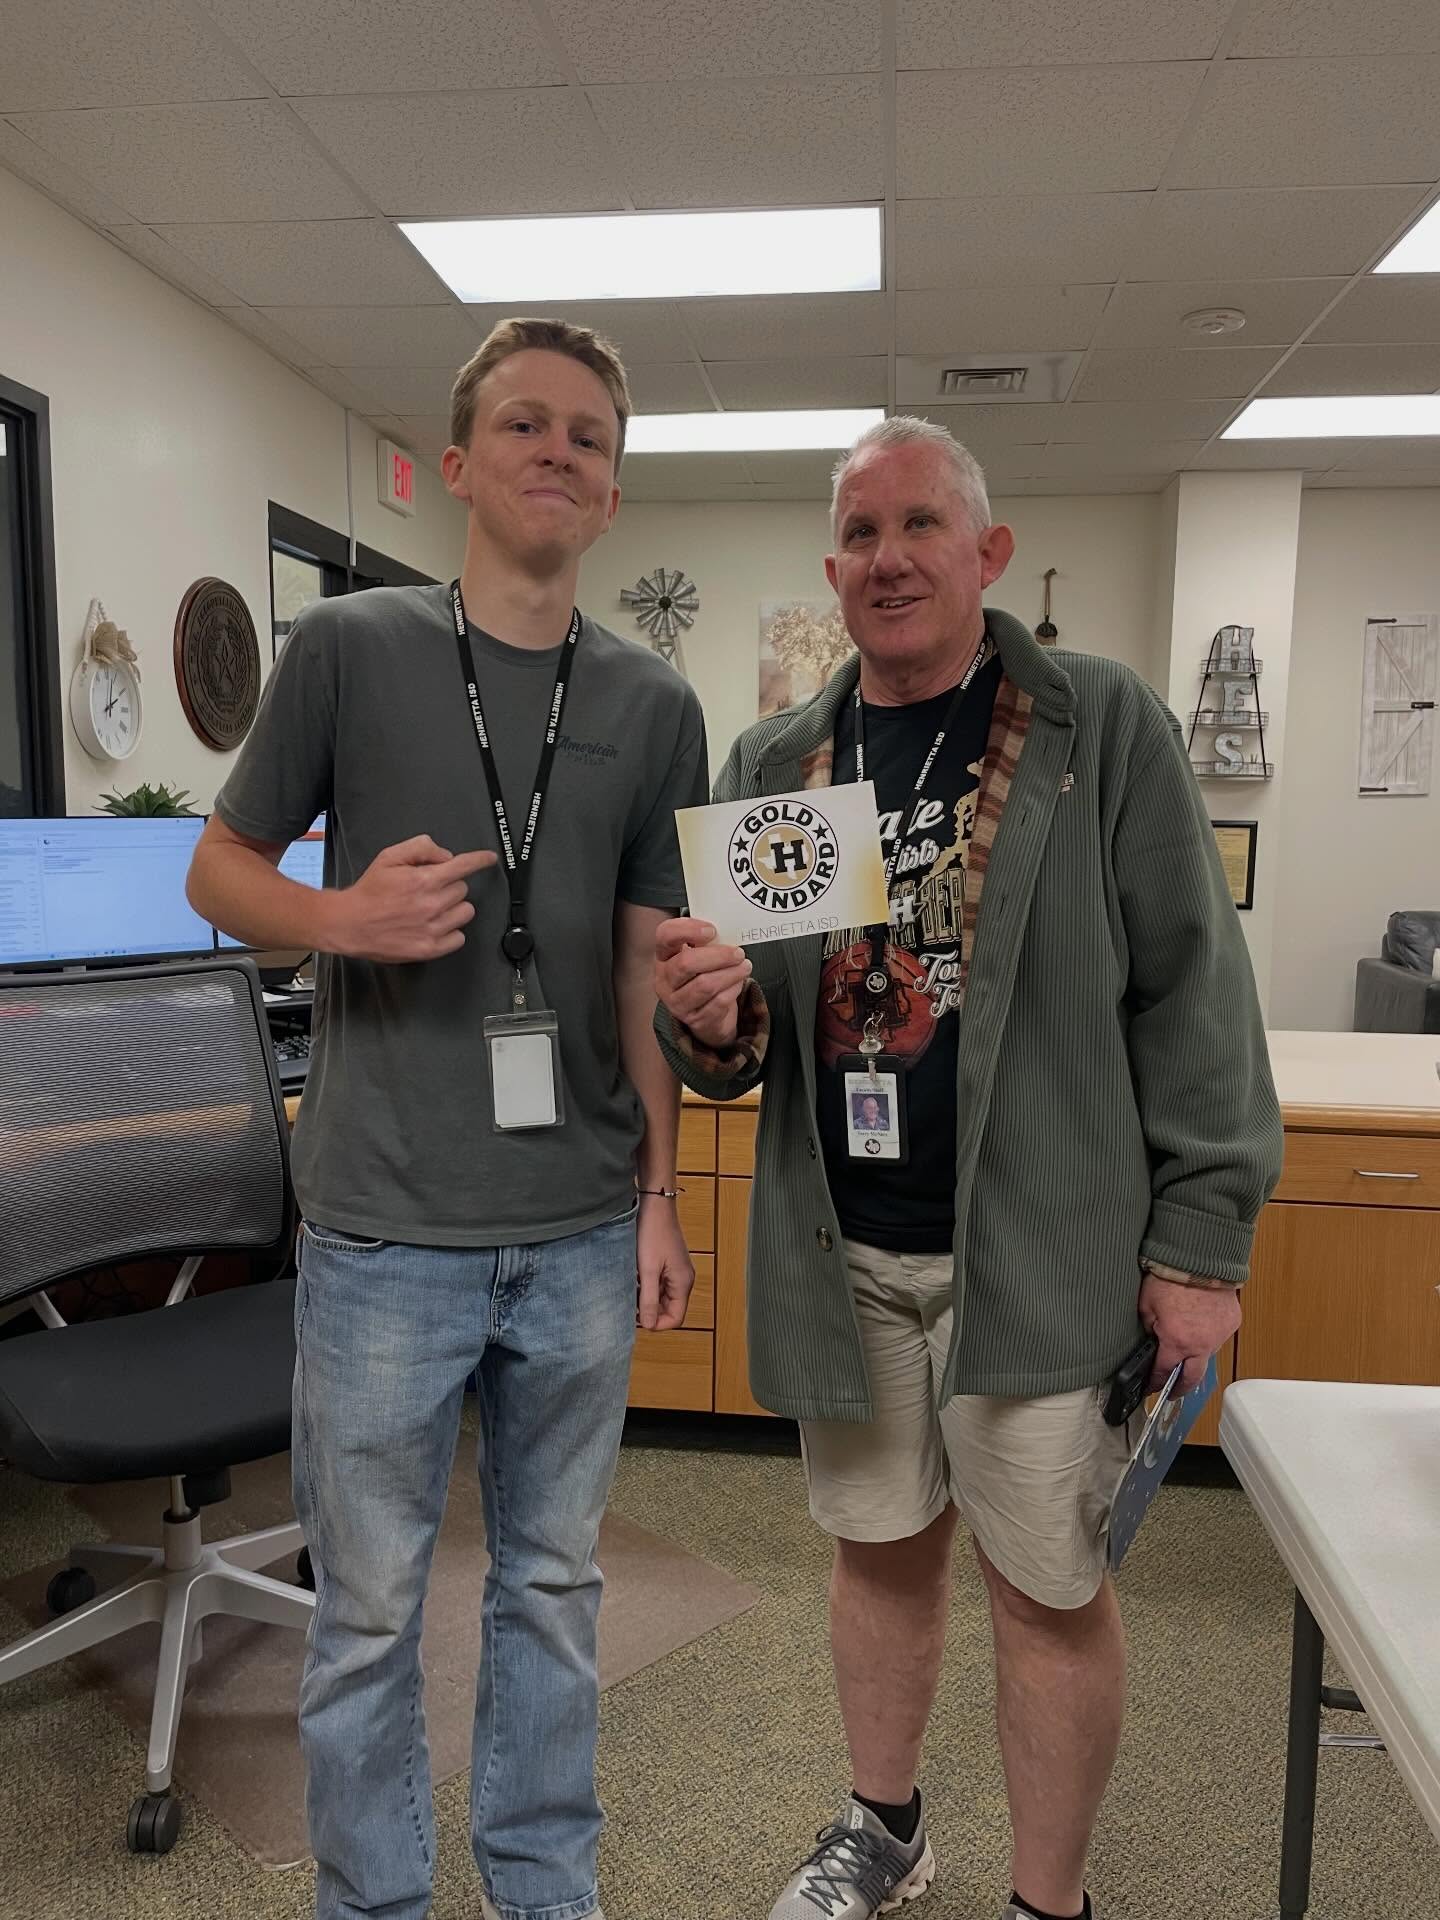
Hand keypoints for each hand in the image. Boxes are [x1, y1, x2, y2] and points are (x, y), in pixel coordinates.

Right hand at [333, 835, 496, 962]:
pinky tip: (435, 926)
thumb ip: (421, 849)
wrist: (349, 923)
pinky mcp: (430, 949)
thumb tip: (446, 856)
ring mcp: (432, 929)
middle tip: (430, 890)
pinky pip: (459, 938)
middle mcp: (432, 904)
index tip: (489, 859)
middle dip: (450, 886)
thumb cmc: (368, 892)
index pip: (463, 866)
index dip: (480, 860)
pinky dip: (452, 932)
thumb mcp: (389, 857)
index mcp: (424, 880)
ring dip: (454, 908)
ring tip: (432, 909)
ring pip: (466, 913)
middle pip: (463, 890)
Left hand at [636, 1194, 694, 1331]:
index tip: (637, 1319)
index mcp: (683, 1282)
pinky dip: (646, 1286)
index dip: (657, 1324)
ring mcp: (676, 1271)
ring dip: (647, 1298)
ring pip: (662, 1297)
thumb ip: (649, 1299)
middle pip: (669, 1309)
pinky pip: (659, 1284)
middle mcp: (683, 1279)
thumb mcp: (647, 1270)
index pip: (676, 1318)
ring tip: (630, 1289)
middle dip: (650, 1311)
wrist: (654, 1204)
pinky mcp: (667, 1263)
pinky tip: (634, 1278)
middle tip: (629, 1304)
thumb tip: (649, 1325)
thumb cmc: (653, 1232)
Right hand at [654, 917, 751, 1049]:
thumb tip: (727, 931)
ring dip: (730, 973)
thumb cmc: (702, 976)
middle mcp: (664, 980)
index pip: (665, 935)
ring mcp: (677, 1003)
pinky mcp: (695, 1020)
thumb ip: (706, 941)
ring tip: (744, 966)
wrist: (707, 1015)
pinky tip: (738, 983)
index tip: (711, 930)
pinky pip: (718, 1002)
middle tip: (737, 953)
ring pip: (705, 985)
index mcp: (663, 956)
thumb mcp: (698, 955)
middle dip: (717, 956)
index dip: (687, 929)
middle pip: (686, 963)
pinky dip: (733, 990)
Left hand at [1138, 1273, 1241, 1393]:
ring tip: (1185, 1348)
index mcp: (1176, 1342)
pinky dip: (1208, 1335)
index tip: (1151, 1388)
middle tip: (1172, 1392)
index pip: (1164, 1372)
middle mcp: (1201, 1344)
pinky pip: (1218, 1337)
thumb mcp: (1146, 1305)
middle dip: (1180, 1388)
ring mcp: (1219, 1335)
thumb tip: (1149, 1341)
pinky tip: (1199, 1325)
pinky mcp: (1231, 1324)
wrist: (1200, 1258)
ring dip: (1195, 1356)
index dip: (1155, 1383)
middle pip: (1191, 1379)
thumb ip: (1148, 1328)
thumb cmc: (1171, 1277)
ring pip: (1206, 1356)